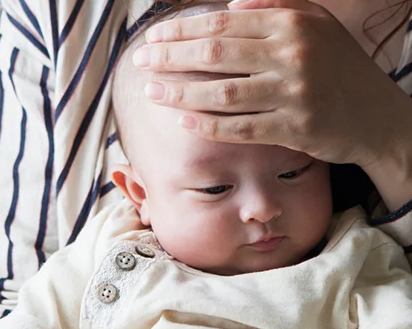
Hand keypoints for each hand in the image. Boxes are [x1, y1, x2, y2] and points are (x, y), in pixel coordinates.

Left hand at [133, 0, 411, 167]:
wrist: (377, 115)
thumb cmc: (339, 67)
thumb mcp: (317, 24)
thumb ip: (276, 7)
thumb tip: (231, 4)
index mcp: (291, 24)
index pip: (222, 25)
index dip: (182, 31)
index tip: (153, 37)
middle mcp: (292, 55)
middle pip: (215, 55)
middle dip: (170, 57)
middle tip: (140, 61)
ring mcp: (293, 93)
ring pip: (222, 93)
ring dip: (180, 93)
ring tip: (152, 92)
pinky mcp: (296, 129)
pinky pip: (241, 128)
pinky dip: (209, 126)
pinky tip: (183, 122)